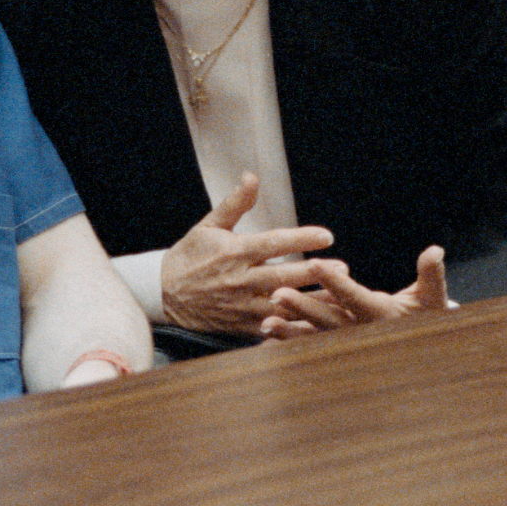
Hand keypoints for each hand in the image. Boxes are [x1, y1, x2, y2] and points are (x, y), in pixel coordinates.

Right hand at [160, 174, 337, 336]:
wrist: (163, 295)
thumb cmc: (189, 257)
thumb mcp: (208, 226)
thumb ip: (235, 204)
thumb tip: (252, 176)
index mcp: (234, 252)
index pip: (273, 243)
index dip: (301, 239)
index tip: (326, 236)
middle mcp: (239, 280)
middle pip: (283, 277)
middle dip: (314, 273)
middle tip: (343, 269)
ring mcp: (241, 306)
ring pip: (283, 306)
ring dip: (312, 303)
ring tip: (340, 299)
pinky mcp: (241, 327)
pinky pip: (272, 329)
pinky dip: (295, 328)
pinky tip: (318, 326)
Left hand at [260, 245, 455, 339]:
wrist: (422, 354)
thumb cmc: (426, 317)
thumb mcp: (432, 297)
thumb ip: (431, 275)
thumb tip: (436, 251)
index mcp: (381, 316)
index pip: (355, 296)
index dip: (335, 282)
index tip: (315, 265)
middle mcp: (360, 333)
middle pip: (328, 320)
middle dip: (303, 308)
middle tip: (278, 294)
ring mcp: (347, 345)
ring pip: (314, 337)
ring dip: (289, 331)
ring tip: (265, 323)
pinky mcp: (336, 349)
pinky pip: (310, 347)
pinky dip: (289, 344)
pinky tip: (266, 338)